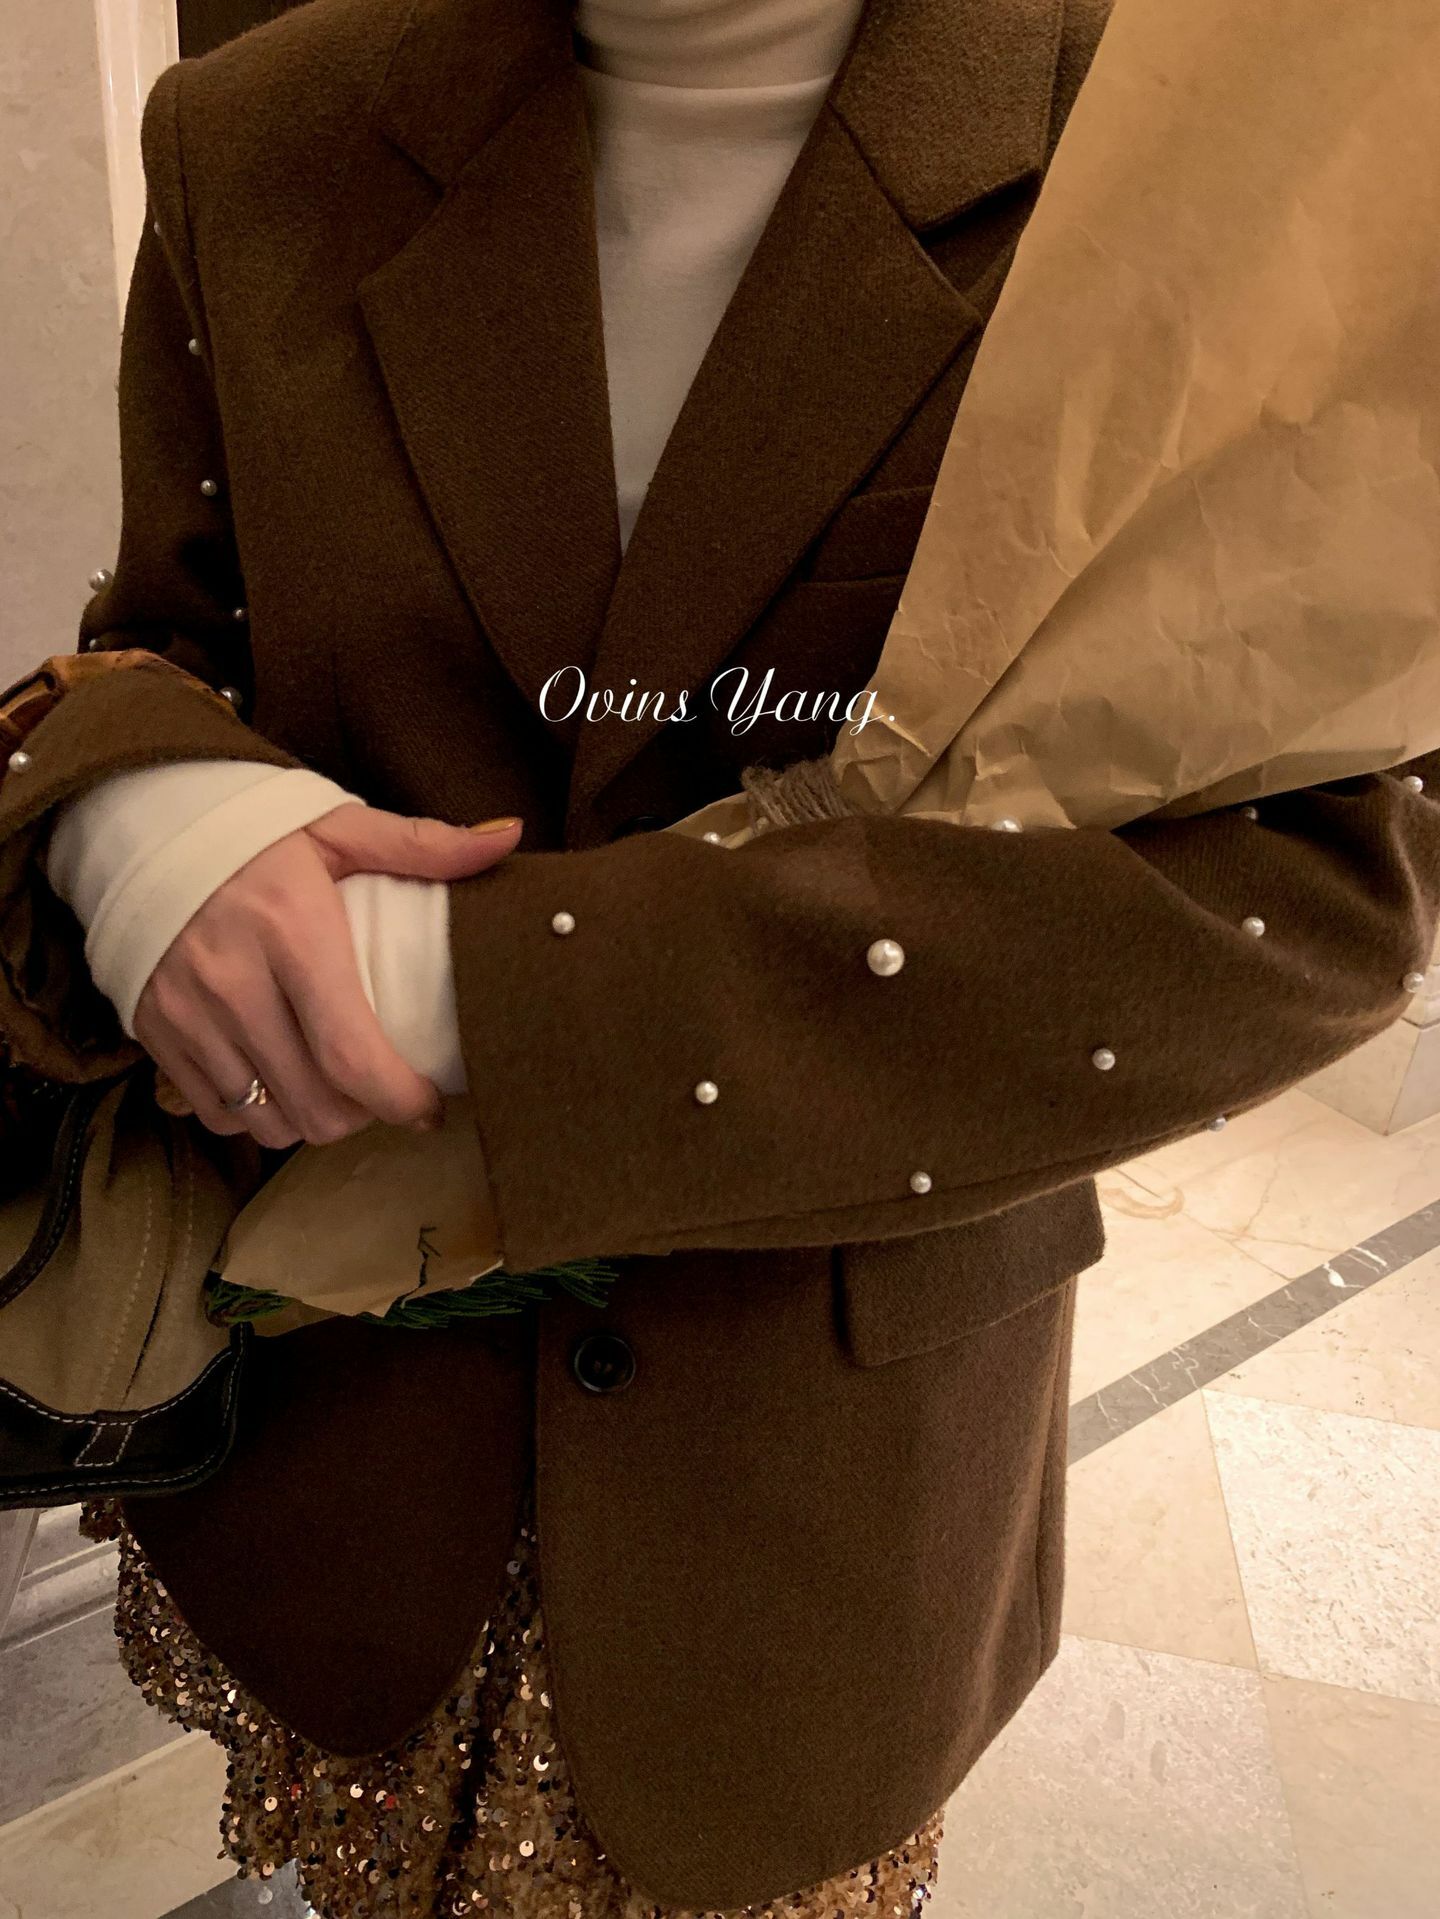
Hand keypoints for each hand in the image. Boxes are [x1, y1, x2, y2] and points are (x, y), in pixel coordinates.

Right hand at [136, 806, 520, 1148]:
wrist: (137, 823)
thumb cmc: (250, 830)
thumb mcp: (336, 827)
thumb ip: (422, 844)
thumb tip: (508, 839)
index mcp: (292, 931)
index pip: (351, 1054)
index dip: (400, 1100)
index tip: (430, 1108)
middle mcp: (234, 982)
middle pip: (314, 1104)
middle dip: (363, 1116)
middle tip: (383, 1092)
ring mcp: (188, 1014)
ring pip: (265, 1120)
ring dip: (310, 1119)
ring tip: (333, 1089)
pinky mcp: (154, 1032)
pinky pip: (214, 1113)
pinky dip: (253, 1115)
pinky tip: (276, 1081)